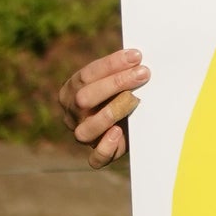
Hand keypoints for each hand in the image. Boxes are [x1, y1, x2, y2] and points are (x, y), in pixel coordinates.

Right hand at [59, 47, 149, 168]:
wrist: (127, 123)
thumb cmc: (121, 94)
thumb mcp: (117, 81)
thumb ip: (122, 71)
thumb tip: (138, 57)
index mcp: (72, 89)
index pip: (87, 74)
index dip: (111, 64)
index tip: (136, 56)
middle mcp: (72, 112)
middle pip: (84, 98)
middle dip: (115, 84)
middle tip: (143, 74)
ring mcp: (82, 134)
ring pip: (86, 130)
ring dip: (110, 113)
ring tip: (134, 101)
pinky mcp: (96, 154)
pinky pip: (95, 158)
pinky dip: (106, 148)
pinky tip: (118, 133)